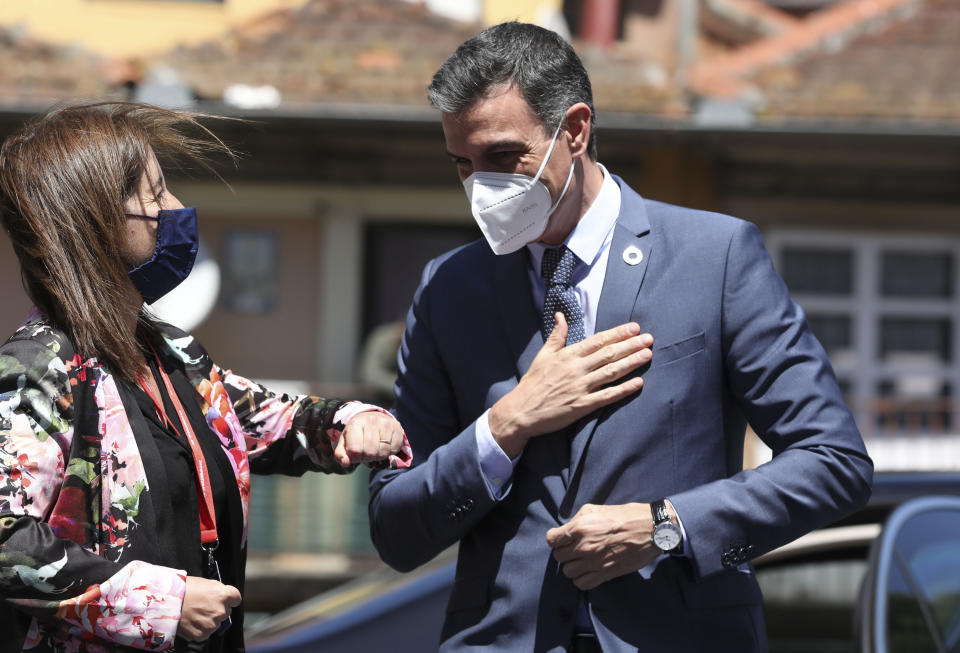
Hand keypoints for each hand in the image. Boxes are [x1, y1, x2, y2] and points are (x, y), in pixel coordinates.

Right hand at [178, 576, 240, 641]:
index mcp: (223, 595)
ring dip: (208, 620)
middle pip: (226, 612)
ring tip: (195, 613)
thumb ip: (218, 591)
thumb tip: (222, 596)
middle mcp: (220, 610)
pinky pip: (205, 633)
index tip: (225, 600)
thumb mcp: (205, 583)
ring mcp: (212, 624)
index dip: (230, 599)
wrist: (166, 601)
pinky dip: (199, 629)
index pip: (236, 599)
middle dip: (217, 610)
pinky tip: (191, 621)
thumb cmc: (183, 589)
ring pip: (216, 623)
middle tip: (203, 606)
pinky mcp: (202, 634)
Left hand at [334, 410, 403, 465]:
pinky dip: (389, 452)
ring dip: (378, 456)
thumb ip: (341, 454)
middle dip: (367, 458)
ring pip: (383, 452)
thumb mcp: (345, 441)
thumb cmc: (357, 433)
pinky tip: (384, 445)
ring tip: (374, 450)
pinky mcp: (397, 428)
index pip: (355, 450)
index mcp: (356, 423)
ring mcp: (386, 424)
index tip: (355, 453)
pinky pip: (394, 450)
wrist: (373, 417)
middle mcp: (372, 420)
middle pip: (370, 452)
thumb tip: (345, 463)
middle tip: (365, 453)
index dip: (355, 457)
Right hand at [489, 314, 652, 456]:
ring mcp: (580, 387)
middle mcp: (576, 369)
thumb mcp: (543, 355)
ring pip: (611, 372)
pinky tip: (638, 383)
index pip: (598, 341)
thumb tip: (560, 315)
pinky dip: (623, 389)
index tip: (634, 328)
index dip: (617, 334)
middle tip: (649, 339)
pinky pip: (607, 396)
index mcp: (568, 355)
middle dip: (631, 345)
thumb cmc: (532, 383)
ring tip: (648, 355)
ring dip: (631, 363)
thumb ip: (557, 336)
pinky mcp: (582, 405)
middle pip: (609, 354)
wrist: (521, 411)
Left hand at [545, 503, 657, 589]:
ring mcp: (595, 562)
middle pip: (559, 557)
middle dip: (564, 551)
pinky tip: (588, 570)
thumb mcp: (597, 509)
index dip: (556, 538)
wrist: (651, 530)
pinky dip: (582, 579)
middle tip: (574, 548)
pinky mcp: (606, 574)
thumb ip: (578, 519)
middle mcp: (584, 546)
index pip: (552, 539)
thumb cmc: (626, 516)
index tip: (562, 538)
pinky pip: (582, 584)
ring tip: (581, 560)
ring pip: (568, 572)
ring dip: (573, 566)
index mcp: (581, 527)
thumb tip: (567, 530)